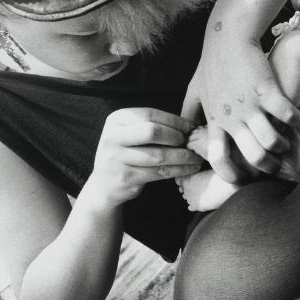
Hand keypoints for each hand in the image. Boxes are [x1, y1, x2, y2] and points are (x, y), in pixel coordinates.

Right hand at [87, 108, 202, 209]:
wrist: (104, 184)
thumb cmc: (125, 153)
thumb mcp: (129, 133)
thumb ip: (151, 125)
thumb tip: (188, 124)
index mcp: (116, 120)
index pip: (149, 114)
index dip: (173, 120)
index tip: (190, 126)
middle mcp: (113, 137)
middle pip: (152, 132)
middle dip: (176, 136)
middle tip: (190, 142)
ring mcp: (117, 159)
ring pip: (158, 155)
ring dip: (182, 156)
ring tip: (196, 157)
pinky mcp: (125, 178)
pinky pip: (159, 172)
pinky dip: (178, 170)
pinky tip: (189, 168)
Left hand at [182, 35, 299, 182]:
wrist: (228, 36)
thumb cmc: (212, 63)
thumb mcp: (195, 90)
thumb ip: (189, 112)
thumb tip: (183, 131)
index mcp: (215, 120)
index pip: (218, 158)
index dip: (231, 174)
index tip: (242, 179)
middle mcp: (232, 117)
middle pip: (252, 156)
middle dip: (267, 166)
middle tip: (275, 165)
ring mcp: (250, 104)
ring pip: (271, 141)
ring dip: (283, 146)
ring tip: (286, 142)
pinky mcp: (267, 90)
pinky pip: (287, 116)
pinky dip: (294, 121)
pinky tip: (296, 118)